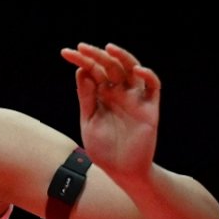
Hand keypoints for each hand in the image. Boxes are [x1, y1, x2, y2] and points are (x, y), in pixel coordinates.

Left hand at [59, 43, 159, 179]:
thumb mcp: (89, 120)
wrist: (121, 171)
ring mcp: (134, 99)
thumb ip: (87, 97)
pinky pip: (153, 88)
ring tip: (109, 48)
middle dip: (96, 55)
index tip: (65, 52)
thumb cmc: (103, 148)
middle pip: (110, 67)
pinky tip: (137, 70)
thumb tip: (82, 71)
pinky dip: (148, 76)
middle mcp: (118, 93)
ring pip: (132, 71)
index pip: (92, 71)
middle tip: (82, 48)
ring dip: (122, 57)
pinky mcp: (150, 109)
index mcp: (101, 95)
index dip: (81, 60)